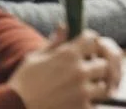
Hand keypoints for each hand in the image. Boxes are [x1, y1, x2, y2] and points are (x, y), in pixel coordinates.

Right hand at [8, 29, 122, 108]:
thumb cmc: (23, 83)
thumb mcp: (35, 58)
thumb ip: (54, 42)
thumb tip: (64, 26)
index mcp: (68, 54)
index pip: (93, 39)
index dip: (89, 43)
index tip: (85, 49)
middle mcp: (79, 70)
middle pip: (103, 63)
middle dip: (95, 67)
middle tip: (84, 73)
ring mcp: (82, 90)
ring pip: (103, 85)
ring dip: (95, 87)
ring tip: (82, 90)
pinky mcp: (82, 107)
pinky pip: (95, 103)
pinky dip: (88, 103)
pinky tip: (75, 102)